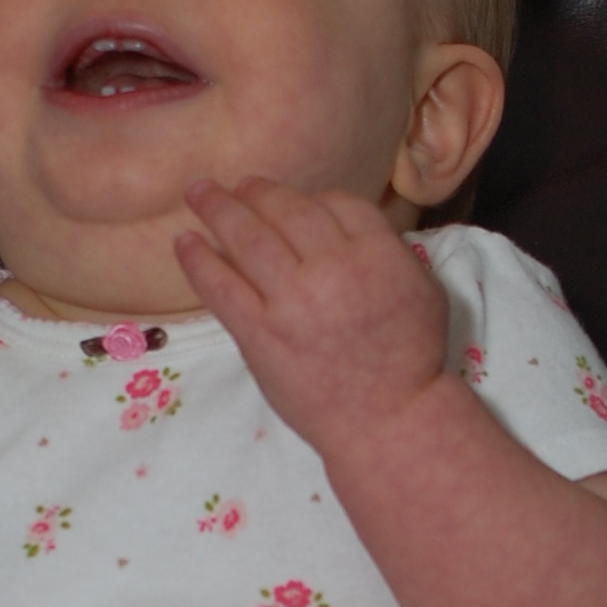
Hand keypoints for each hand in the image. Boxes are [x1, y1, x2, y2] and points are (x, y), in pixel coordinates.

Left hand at [174, 177, 448, 453]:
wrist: (388, 421)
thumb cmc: (410, 358)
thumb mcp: (421, 289)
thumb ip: (386, 250)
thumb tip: (341, 226)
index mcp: (377, 254)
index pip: (336, 203)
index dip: (311, 198)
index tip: (293, 202)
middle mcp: (332, 268)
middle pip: (286, 210)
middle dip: (256, 192)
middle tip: (237, 185)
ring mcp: (291, 301)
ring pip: (248, 238)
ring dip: (219, 208)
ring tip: (200, 193)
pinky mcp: (259, 334)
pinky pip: (220, 286)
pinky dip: (198, 260)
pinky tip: (184, 241)